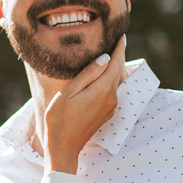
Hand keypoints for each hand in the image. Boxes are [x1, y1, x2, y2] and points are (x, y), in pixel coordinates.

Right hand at [43, 37, 126, 173]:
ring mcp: (110, 107)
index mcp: (103, 90)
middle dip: (118, 56)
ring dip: (115, 68)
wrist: (63, 145)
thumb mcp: (69, 91)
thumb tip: (105, 58)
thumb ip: (88, 73)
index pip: (115, 63)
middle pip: (118, 72)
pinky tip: (104, 76)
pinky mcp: (106, 113)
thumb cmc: (60, 118)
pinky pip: (112, 91)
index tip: (122, 36)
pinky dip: (111, 80)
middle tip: (118, 41)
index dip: (119, 49)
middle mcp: (111, 98)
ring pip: (116, 82)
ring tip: (112, 55)